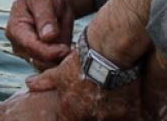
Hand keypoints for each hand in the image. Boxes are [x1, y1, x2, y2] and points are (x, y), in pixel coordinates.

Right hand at [6, 0, 74, 70]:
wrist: (51, 1)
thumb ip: (45, 16)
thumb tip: (47, 36)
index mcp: (15, 28)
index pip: (30, 46)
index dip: (48, 51)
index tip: (65, 49)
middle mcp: (18, 44)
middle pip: (38, 60)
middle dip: (56, 54)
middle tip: (72, 44)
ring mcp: (28, 54)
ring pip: (47, 66)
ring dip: (60, 56)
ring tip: (69, 39)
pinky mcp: (40, 59)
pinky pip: (53, 66)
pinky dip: (63, 59)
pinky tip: (68, 46)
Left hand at [26, 51, 143, 119]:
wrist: (109, 52)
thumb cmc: (82, 60)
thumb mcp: (61, 70)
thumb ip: (46, 81)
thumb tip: (29, 84)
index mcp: (72, 112)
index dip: (73, 116)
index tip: (80, 109)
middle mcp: (90, 118)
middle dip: (95, 114)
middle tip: (99, 100)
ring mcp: (111, 117)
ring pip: (113, 120)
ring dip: (114, 114)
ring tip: (115, 102)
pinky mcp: (130, 112)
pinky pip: (135, 118)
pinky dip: (136, 114)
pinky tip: (137, 108)